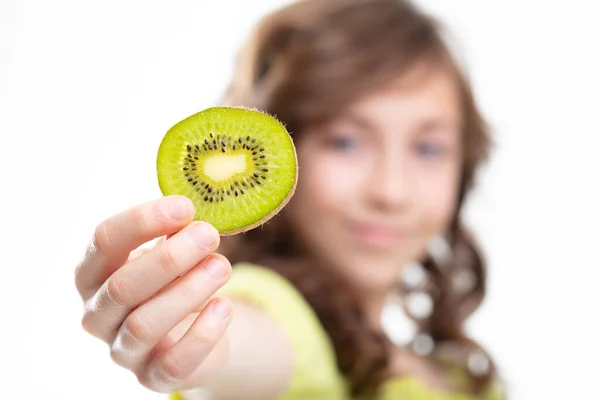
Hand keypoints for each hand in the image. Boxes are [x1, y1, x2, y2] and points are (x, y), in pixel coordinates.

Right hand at [75, 195, 232, 392]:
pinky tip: (224, 307)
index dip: (142, 221)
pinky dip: (201, 335)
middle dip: (169, 258)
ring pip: (144, 324)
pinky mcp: (151, 377)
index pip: (103, 241)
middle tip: (209, 235)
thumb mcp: (170, 251)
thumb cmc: (175, 279)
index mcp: (93, 273)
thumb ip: (174, 233)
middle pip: (122, 286)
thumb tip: (189, 217)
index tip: (184, 207)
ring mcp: (121, 350)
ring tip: (221, 266)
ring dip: (188, 291)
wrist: (197, 329)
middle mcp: (97, 314)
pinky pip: (172, 364)